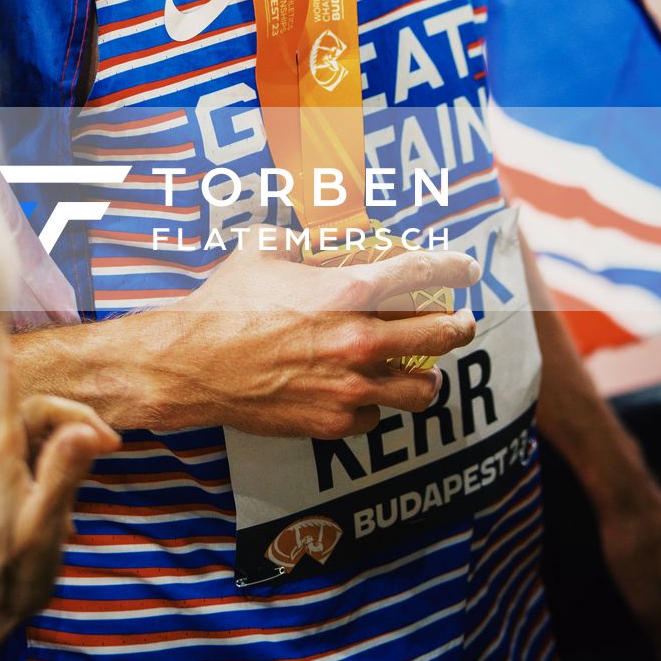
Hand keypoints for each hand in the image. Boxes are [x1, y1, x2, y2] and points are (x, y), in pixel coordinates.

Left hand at [0, 348, 119, 660]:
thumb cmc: (5, 578)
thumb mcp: (44, 529)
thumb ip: (63, 474)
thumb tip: (84, 429)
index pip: (6, 388)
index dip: (14, 363)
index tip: (17, 345)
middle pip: (23, 414)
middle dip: (66, 425)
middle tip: (105, 450)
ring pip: (12, 440)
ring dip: (48, 454)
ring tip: (69, 504)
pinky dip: (25, 471)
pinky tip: (39, 513)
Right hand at [133, 235, 480, 438]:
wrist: (191, 364)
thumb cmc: (224, 304)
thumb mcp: (262, 250)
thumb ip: (297, 240)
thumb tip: (307, 237)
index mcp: (347, 291)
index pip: (421, 271)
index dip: (453, 266)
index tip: (469, 268)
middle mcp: (359, 340)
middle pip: (438, 335)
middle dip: (458, 327)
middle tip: (462, 324)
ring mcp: (349, 388)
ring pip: (421, 390)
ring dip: (428, 378)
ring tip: (426, 373)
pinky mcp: (332, 423)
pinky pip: (376, 418)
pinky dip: (376, 406)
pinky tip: (367, 397)